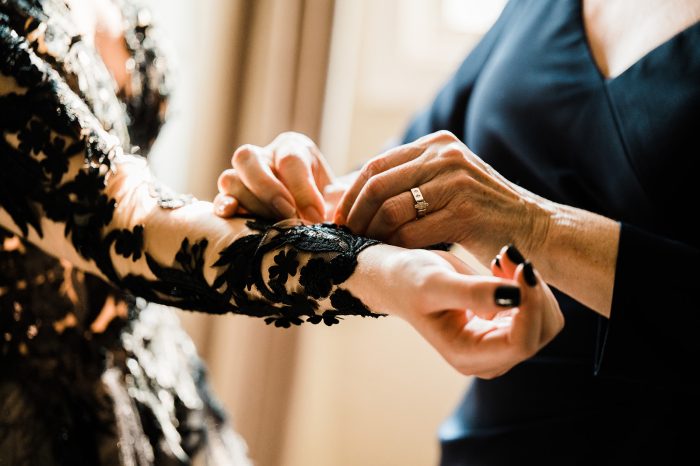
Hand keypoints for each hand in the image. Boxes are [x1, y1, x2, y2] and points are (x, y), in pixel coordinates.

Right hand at [214, 132, 335, 222]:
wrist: (313, 216)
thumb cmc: (327, 202)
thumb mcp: (338, 194)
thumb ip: (338, 197)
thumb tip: (333, 203)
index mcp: (293, 148)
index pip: (290, 161)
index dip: (303, 190)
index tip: (316, 217)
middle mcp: (264, 157)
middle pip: (249, 158)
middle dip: (268, 189)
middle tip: (289, 215)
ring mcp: (242, 177)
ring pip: (230, 178)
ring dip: (250, 203)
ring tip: (271, 225)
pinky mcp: (231, 198)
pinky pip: (219, 198)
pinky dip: (224, 207)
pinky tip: (233, 216)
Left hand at [334, 130, 549, 264]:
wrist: (535, 230)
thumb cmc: (483, 213)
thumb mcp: (446, 183)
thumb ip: (408, 181)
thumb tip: (347, 190)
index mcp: (437, 145)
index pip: (376, 165)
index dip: (351, 194)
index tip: (339, 218)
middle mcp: (445, 156)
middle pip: (377, 184)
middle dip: (354, 214)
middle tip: (345, 237)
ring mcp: (455, 182)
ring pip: (390, 208)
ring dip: (371, 234)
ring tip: (365, 249)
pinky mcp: (465, 212)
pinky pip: (411, 232)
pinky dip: (394, 247)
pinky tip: (392, 257)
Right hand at [353, 244, 563, 377]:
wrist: (400, 278)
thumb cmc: (409, 281)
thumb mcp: (435, 284)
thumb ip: (474, 293)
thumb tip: (517, 297)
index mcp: (468, 355)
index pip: (522, 344)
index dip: (531, 307)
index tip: (522, 267)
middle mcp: (488, 357)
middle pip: (541, 333)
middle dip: (533, 292)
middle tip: (509, 255)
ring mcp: (499, 343)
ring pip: (546, 321)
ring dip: (532, 286)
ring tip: (503, 258)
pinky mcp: (505, 326)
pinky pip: (536, 308)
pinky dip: (526, 283)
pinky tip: (501, 266)